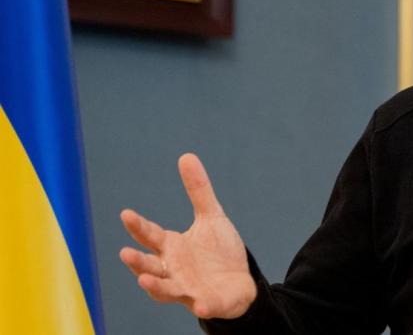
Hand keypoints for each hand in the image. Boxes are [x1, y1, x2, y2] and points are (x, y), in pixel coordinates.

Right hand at [119, 153, 256, 318]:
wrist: (239, 282)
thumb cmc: (218, 252)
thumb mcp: (211, 217)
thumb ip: (198, 191)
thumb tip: (186, 156)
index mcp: (172, 248)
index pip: (151, 236)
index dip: (138, 226)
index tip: (126, 214)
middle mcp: (173, 270)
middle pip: (150, 266)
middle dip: (137, 262)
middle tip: (125, 253)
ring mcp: (188, 289)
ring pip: (165, 290)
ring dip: (155, 286)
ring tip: (144, 280)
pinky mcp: (207, 302)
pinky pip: (202, 305)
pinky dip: (201, 305)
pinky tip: (200, 304)